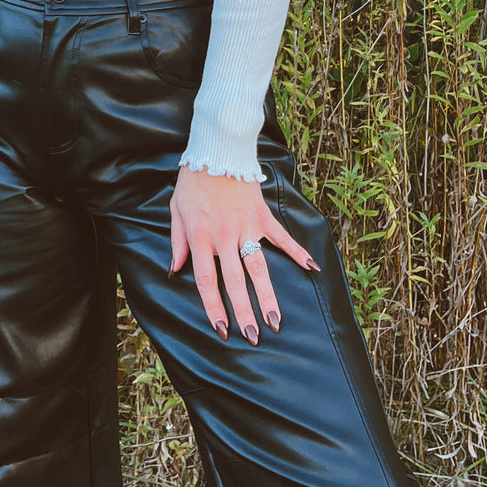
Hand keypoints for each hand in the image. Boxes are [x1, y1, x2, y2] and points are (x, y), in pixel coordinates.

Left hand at [169, 165, 318, 343]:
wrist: (216, 149)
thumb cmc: (193, 181)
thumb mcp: (176, 210)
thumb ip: (177, 242)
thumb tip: (175, 270)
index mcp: (201, 237)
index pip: (206, 280)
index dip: (214, 307)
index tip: (222, 329)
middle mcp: (224, 236)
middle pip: (235, 281)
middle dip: (244, 311)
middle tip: (253, 337)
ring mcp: (246, 226)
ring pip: (259, 267)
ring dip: (268, 295)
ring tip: (276, 322)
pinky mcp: (262, 215)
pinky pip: (282, 237)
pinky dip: (297, 252)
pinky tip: (312, 268)